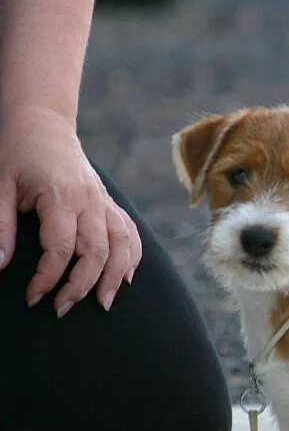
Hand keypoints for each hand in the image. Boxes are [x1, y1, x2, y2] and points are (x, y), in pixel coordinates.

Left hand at [0, 105, 141, 315]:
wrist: (41, 121)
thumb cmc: (15, 151)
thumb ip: (1, 226)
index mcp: (61, 196)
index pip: (61, 248)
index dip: (48, 278)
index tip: (34, 298)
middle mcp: (90, 200)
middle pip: (96, 253)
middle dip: (81, 286)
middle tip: (62, 309)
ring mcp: (104, 201)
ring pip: (121, 246)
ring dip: (115, 277)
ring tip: (104, 303)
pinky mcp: (109, 201)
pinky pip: (130, 232)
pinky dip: (133, 256)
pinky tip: (127, 278)